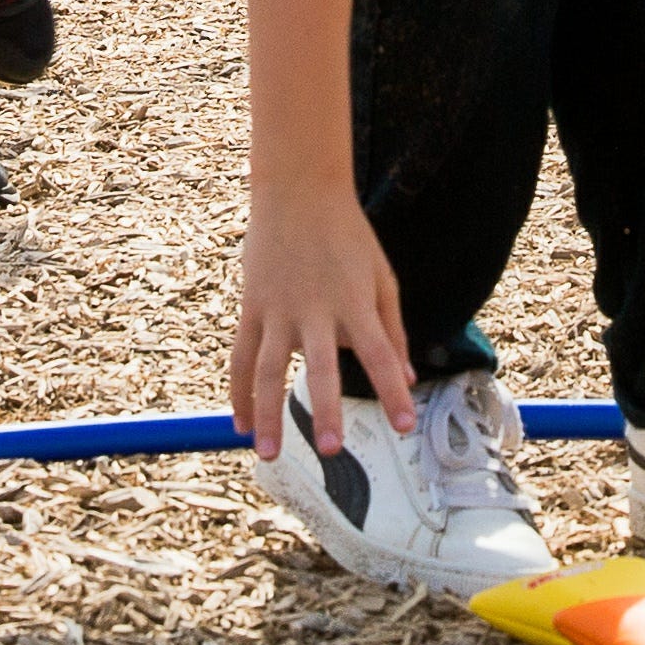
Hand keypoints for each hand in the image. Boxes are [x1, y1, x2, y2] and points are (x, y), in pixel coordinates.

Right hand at [228, 184, 417, 459]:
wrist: (297, 190)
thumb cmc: (347, 236)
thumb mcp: (382, 277)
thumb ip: (393, 330)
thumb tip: (405, 378)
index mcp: (355, 302)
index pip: (379, 354)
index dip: (392, 393)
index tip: (405, 426)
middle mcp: (315, 309)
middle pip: (320, 367)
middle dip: (326, 409)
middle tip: (332, 450)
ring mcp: (278, 309)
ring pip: (266, 369)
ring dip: (267, 413)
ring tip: (267, 454)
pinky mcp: (252, 306)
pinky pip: (241, 356)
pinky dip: (239, 392)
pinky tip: (242, 424)